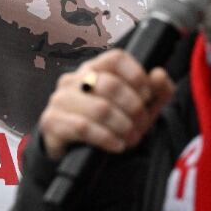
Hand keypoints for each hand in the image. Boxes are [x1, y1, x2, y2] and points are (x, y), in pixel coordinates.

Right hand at [38, 49, 174, 160]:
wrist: (76, 151)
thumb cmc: (109, 123)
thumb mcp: (138, 108)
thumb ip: (156, 91)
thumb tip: (159, 74)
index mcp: (94, 69)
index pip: (115, 58)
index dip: (136, 76)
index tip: (147, 95)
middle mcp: (74, 79)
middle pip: (110, 84)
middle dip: (133, 108)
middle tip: (141, 125)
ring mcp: (60, 99)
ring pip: (99, 108)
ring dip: (122, 126)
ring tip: (131, 138)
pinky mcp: (52, 121)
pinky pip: (83, 127)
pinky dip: (106, 138)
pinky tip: (116, 145)